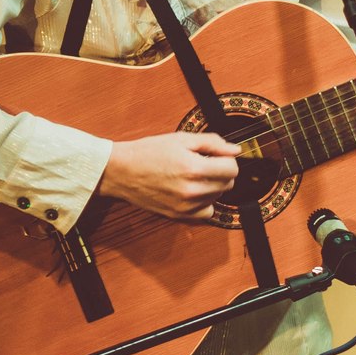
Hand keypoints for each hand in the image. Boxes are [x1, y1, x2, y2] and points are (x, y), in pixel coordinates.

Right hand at [100, 132, 240, 220]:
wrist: (120, 171)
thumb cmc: (148, 152)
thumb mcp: (181, 139)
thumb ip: (212, 143)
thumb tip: (235, 150)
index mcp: (193, 168)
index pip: (232, 169)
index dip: (227, 160)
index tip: (217, 156)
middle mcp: (192, 190)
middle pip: (228, 184)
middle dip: (221, 172)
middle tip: (203, 164)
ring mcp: (186, 206)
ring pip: (218, 197)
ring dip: (212, 186)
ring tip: (192, 176)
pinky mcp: (180, 215)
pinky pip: (207, 213)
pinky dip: (204, 203)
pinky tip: (192, 191)